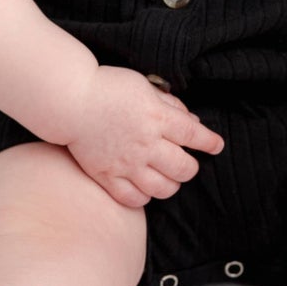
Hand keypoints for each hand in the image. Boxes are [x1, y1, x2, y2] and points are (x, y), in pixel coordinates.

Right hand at [63, 66, 223, 207]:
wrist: (70, 100)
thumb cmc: (110, 88)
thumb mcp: (146, 87)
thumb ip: (172, 106)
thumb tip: (194, 123)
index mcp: (158, 117)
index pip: (195, 136)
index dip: (210, 143)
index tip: (216, 146)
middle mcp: (146, 143)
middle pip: (184, 168)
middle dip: (191, 167)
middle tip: (185, 162)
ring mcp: (126, 162)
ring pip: (163, 188)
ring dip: (171, 184)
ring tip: (167, 176)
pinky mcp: (107, 175)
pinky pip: (133, 198)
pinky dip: (144, 196)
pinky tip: (145, 187)